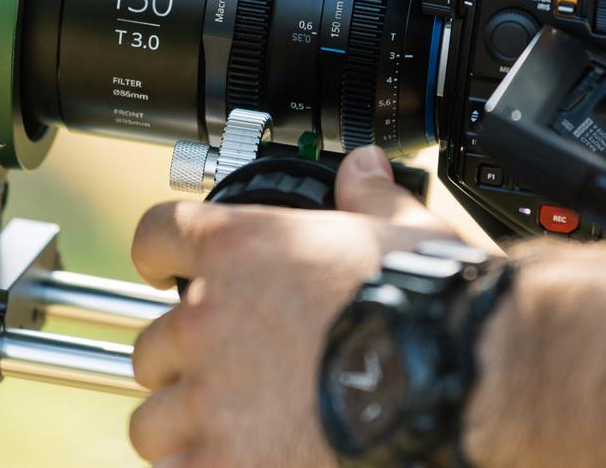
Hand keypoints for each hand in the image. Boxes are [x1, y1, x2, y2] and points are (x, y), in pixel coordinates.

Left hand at [128, 146, 459, 466]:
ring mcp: (207, 395)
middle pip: (155, 340)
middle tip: (230, 373)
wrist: (452, 383)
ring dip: (183, 423)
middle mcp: (208, 317)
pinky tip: (230, 464)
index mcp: (240, 249)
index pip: (157, 237)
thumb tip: (363, 168)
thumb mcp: (405, 235)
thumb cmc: (431, 310)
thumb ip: (369, 199)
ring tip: (228, 431)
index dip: (160, 255)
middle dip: (186, 358)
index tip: (164, 270)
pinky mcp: (220, 463)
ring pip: (153, 415)